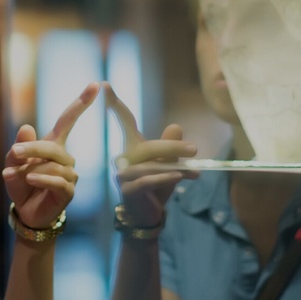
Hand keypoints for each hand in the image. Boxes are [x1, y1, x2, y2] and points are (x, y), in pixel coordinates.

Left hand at [2, 81, 99, 228]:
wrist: (26, 212)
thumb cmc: (21, 184)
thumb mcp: (13, 163)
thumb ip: (19, 147)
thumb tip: (26, 127)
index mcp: (54, 145)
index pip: (68, 120)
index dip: (81, 102)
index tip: (96, 84)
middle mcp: (66, 157)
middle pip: (53, 145)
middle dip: (33, 148)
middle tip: (15, 152)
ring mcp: (70, 174)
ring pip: (53, 165)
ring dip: (31, 169)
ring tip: (17, 176)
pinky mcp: (69, 191)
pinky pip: (58, 181)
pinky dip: (42, 179)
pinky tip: (30, 179)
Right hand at [105, 82, 196, 226]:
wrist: (148, 215)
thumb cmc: (157, 187)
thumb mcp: (169, 164)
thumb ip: (171, 146)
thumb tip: (176, 126)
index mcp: (132, 147)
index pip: (125, 121)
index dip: (114, 103)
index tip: (105, 84)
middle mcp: (123, 158)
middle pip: (148, 145)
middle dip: (173, 147)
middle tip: (195, 150)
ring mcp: (122, 174)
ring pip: (150, 164)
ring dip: (175, 167)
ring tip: (194, 172)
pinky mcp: (127, 190)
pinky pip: (148, 180)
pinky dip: (166, 178)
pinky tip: (179, 178)